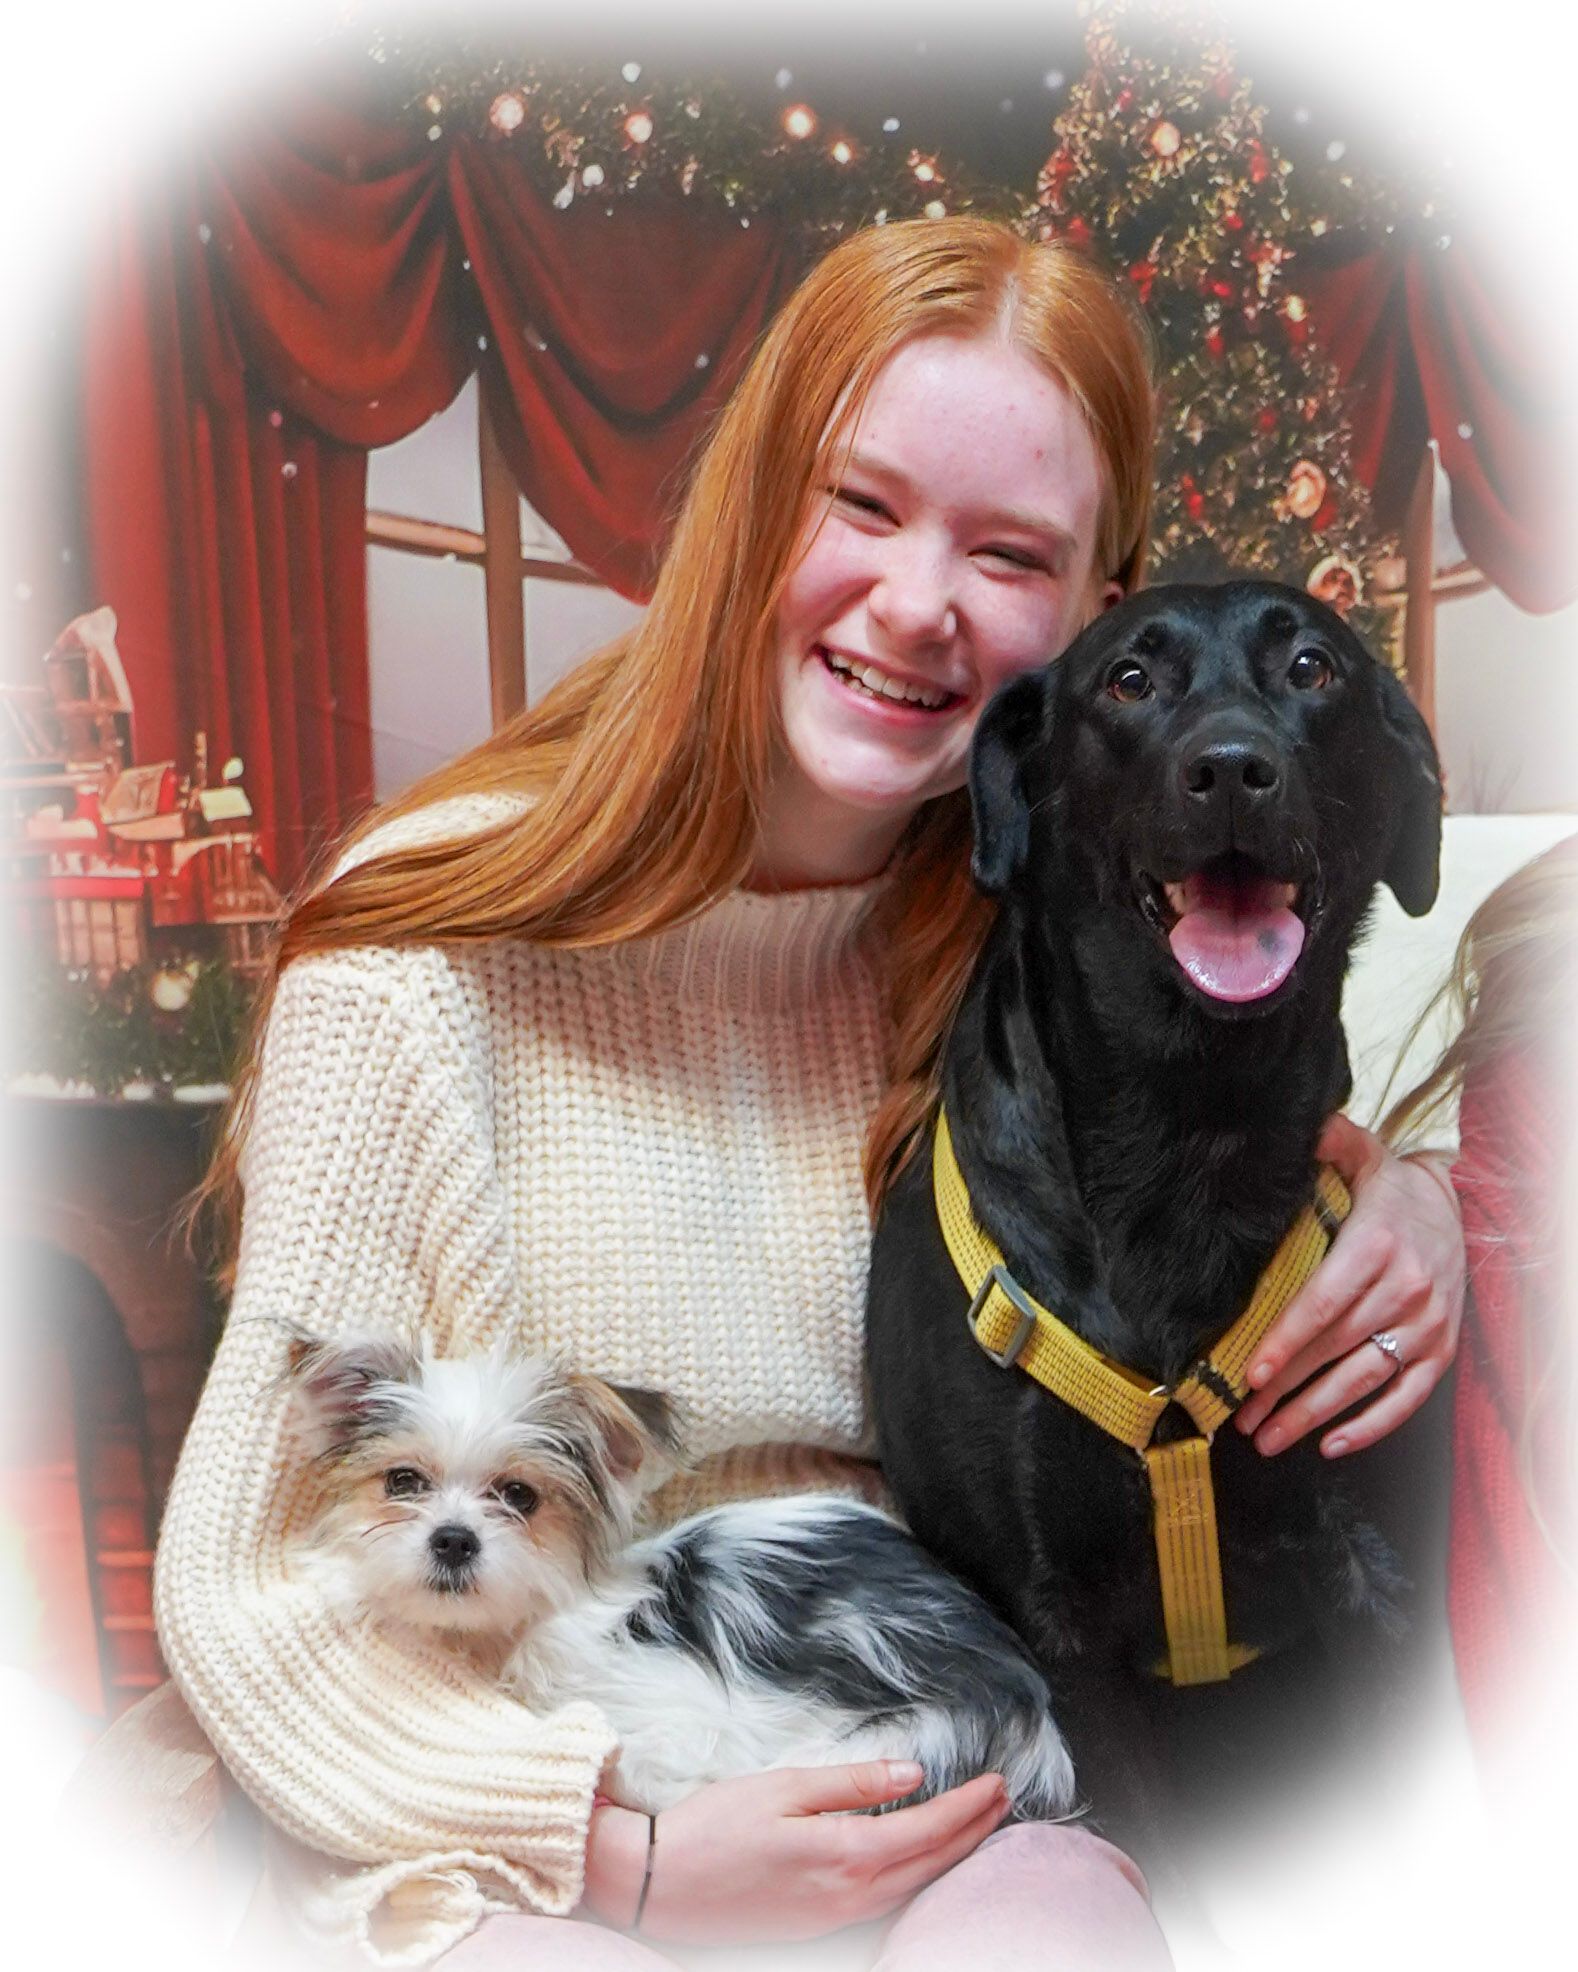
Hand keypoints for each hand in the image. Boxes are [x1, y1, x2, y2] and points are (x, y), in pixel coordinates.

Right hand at [580, 1761, 1007, 1944]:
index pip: (928, 1830)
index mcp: (844, 1856)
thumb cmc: (713, 1827)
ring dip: (951, 1854)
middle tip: (1004, 1798)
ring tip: (977, 1824)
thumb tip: (912, 1775)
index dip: (968, 1806)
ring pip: (913, 1887)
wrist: (655, 1885)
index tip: (1000, 1781)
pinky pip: (887, 1901)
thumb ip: (851, 1783)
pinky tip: (922, 1860)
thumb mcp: (782, 1787)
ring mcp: (834, 1919)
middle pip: (930, 1865)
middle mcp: (849, 1896)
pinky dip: (918, 1876)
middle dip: (973, 1831)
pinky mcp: (817, 1926)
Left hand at [1233, 1113, 1463, 1459]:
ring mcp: (1427, 1324)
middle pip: (1336, 1349)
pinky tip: (1330, 1444)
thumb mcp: (1363, 1157)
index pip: (1324, 1301)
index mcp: (1377, 1245)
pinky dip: (1371, 1426)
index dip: (1287, 1340)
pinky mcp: (1441, 1349)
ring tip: (1267, 1439)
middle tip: (1240, 1419)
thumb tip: (1301, 1127)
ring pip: (1365, 1380)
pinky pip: (1407, 1397)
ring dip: (1315, 1415)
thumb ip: (1331, 1142)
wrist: (1458, 1210)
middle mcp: (1407, 1289)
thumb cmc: (1389, 1189)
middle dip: (1285, 1389)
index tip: (1251, 1373)